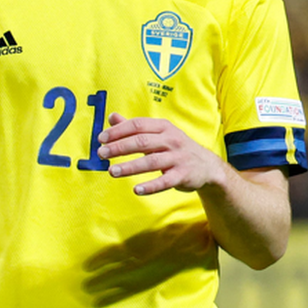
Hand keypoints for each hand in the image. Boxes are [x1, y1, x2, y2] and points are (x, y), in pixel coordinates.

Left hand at [96, 113, 224, 195]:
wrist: (207, 166)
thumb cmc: (175, 148)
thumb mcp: (158, 133)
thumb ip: (134, 127)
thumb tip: (111, 117)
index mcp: (163, 127)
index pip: (137, 125)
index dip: (118, 131)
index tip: (101, 139)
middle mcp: (171, 139)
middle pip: (142, 141)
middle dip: (119, 147)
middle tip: (101, 153)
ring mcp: (178, 157)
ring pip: (151, 161)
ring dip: (130, 167)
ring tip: (111, 171)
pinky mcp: (183, 175)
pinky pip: (165, 181)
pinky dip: (151, 186)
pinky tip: (136, 190)